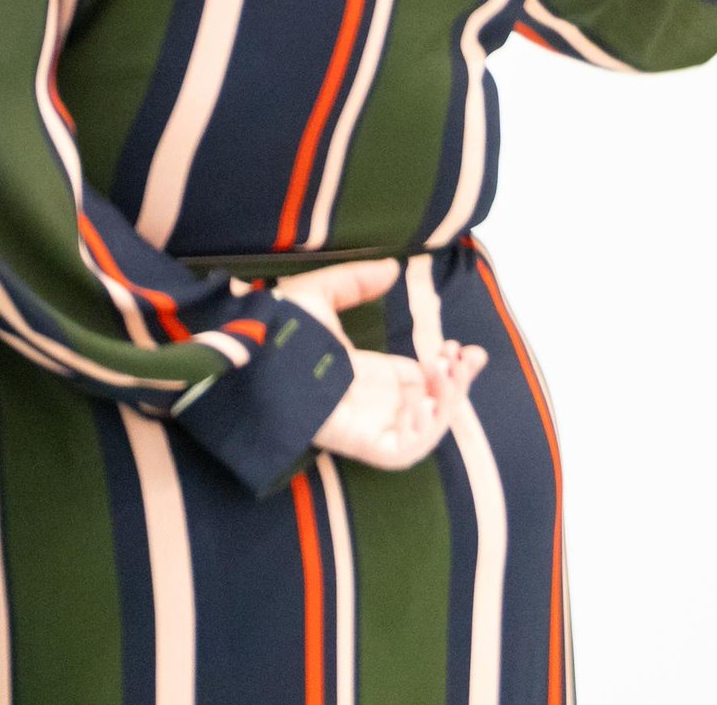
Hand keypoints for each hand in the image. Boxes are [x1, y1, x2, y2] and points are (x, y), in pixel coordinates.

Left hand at [271, 257, 488, 472]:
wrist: (250, 354)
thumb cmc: (275, 328)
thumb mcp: (318, 295)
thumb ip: (355, 281)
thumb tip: (393, 266)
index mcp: (365, 374)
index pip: (420, 378)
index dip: (447, 366)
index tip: (462, 347)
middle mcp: (371, 403)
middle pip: (431, 403)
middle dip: (457, 383)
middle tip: (466, 356)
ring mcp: (368, 426)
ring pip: (425, 427)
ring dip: (446, 402)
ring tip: (447, 370)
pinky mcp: (361, 444)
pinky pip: (403, 450)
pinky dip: (423, 432)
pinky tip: (424, 401)